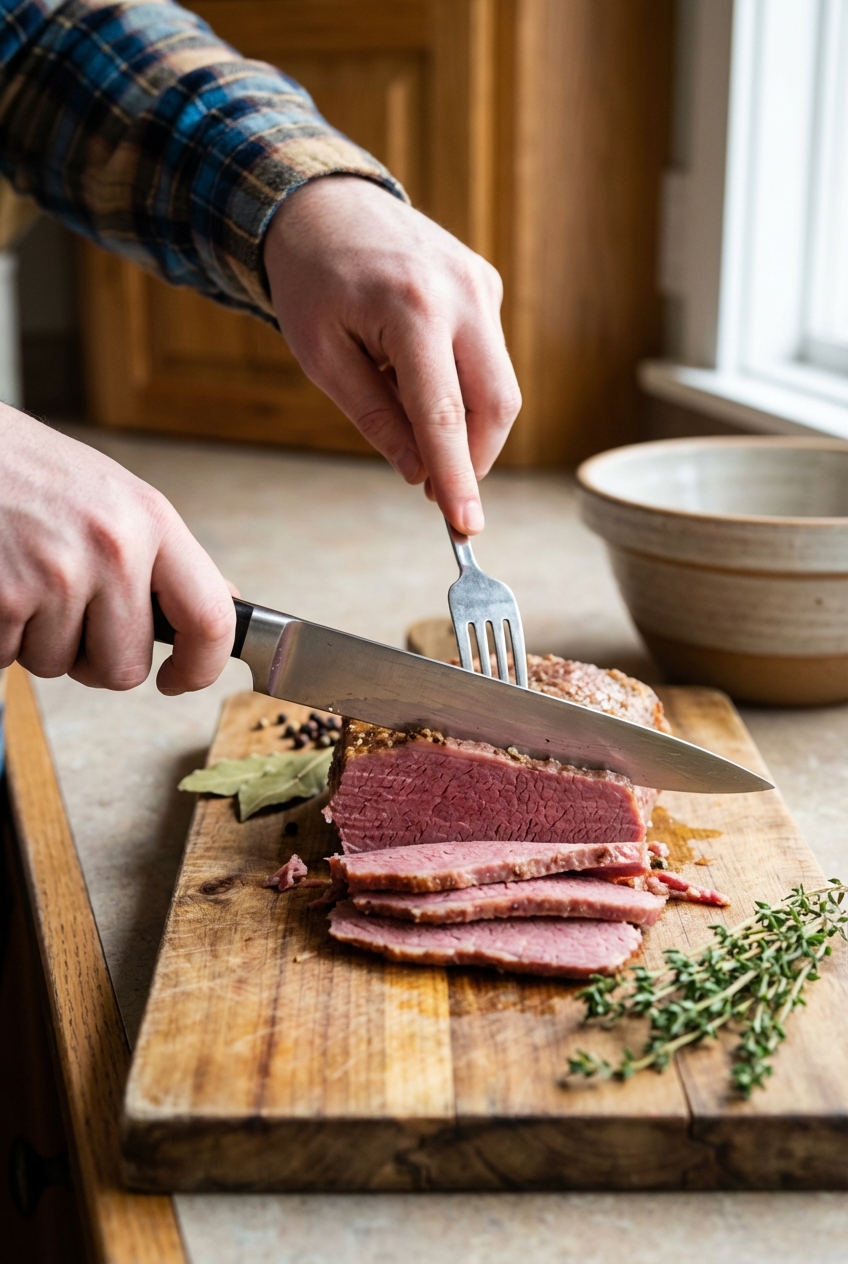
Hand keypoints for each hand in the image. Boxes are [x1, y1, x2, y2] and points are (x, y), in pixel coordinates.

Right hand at [0, 409, 234, 693]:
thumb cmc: (32, 471)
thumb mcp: (116, 496)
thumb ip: (165, 555)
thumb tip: (221, 602)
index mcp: (151, 521)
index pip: (211, 617)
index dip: (202, 666)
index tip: (181, 678)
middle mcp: (113, 548)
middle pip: (125, 668)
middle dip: (94, 658)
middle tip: (70, 616)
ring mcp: (57, 574)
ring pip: (60, 666)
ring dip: (39, 642)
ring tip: (27, 584)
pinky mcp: (6, 597)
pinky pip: (9, 657)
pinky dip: (0, 637)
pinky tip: (0, 587)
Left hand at [263, 176, 520, 534]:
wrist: (324, 202)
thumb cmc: (311, 281)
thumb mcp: (322, 357)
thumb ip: (374, 416)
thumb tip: (417, 473)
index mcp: (411, 309)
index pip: (444, 414)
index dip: (457, 477)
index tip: (466, 525)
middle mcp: (461, 294)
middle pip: (496, 404)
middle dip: (472, 457)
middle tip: (436, 489)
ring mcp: (481, 285)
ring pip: (499, 385)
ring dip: (463, 422)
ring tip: (403, 407)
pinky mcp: (487, 285)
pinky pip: (487, 356)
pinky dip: (459, 385)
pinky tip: (413, 368)